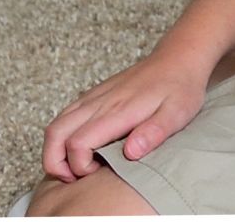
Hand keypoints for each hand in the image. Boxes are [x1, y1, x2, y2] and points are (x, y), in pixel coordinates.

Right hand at [41, 51, 212, 181]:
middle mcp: (99, 103)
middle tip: (74, 177)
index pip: (77, 143)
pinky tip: (80, 147)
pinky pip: (65, 116)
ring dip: (55, 150)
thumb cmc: (180, 87)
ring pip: (56, 125)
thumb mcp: (178, 113)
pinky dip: (61, 137)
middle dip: (54, 162)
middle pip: (55, 134)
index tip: (98, 172)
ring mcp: (94, 97)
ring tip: (75, 167)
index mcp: (117, 111)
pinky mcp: (94, 95)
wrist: (178, 57)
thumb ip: (154, 132)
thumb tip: (131, 153)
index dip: (80, 165)